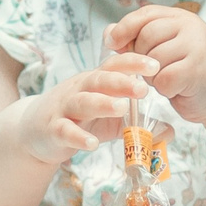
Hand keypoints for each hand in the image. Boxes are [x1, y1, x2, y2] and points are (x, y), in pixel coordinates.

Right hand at [11, 54, 155, 164]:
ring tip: (121, 108)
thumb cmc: (80, 119)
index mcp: (96, 81)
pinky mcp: (53, 129)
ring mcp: (65, 108)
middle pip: (100, 80)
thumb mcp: (111, 120)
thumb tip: (170, 131)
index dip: (134, 62)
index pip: (115, 65)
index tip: (156, 64)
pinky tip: (92, 143)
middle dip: (121, 82)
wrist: (35, 131)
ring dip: (102, 103)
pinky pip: (65, 131)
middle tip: (143, 88)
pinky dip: (78, 137)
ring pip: (83, 101)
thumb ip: (138, 124)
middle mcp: (80, 89)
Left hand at [107, 6, 205, 123]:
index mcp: (181, 17)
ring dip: (153, 76)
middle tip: (155, 71)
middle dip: (141, 58)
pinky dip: (164, 89)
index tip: (111, 43)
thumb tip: (108, 32)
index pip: (146, 14)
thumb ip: (138, 39)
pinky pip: (163, 79)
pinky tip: (177, 90)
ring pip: (153, 59)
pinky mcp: (197, 69)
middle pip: (146, 36)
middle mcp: (191, 26)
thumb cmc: (188, 73)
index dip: (125, 27)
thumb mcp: (164, 50)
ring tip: (168, 80)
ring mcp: (196, 46)